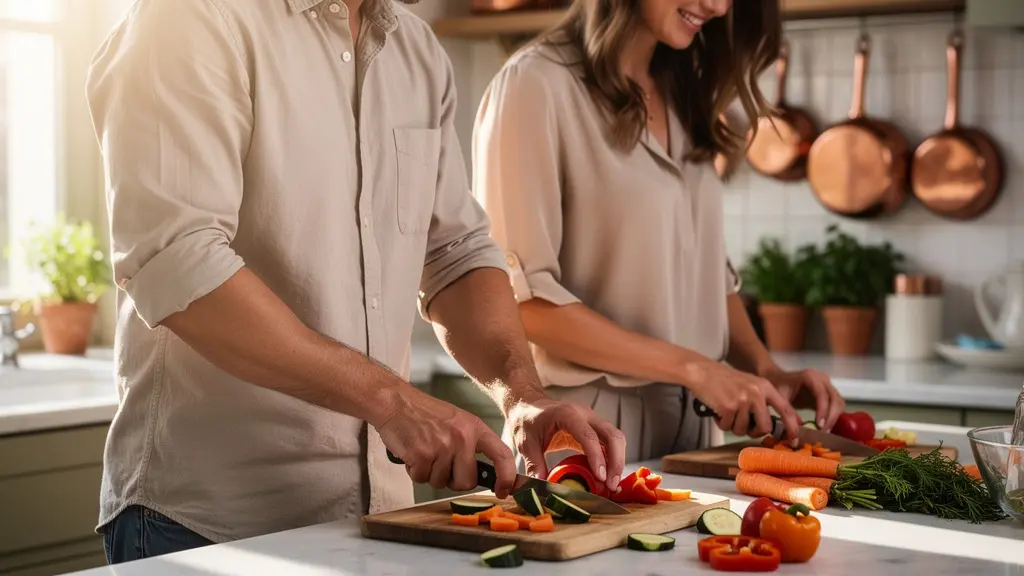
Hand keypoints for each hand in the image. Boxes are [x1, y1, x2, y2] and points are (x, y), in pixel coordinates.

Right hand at [377, 387, 516, 498]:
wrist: (396, 402)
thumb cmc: (424, 413)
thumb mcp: (457, 422)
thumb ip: (471, 445)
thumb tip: (483, 474)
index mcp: (474, 428)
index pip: (502, 455)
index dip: (507, 477)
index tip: (504, 490)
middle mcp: (462, 437)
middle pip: (467, 481)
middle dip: (452, 480)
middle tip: (440, 463)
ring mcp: (442, 446)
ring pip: (441, 483)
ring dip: (429, 474)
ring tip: (423, 451)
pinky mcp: (421, 455)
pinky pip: (421, 479)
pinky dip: (414, 471)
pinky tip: (412, 453)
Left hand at [506, 397, 625, 492]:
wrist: (528, 406)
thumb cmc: (527, 421)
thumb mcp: (526, 443)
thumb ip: (534, 464)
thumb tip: (541, 486)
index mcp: (567, 414)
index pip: (588, 435)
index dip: (597, 456)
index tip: (600, 477)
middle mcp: (584, 414)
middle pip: (612, 435)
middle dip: (616, 461)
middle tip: (611, 485)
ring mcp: (592, 420)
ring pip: (615, 439)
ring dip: (617, 462)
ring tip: (612, 485)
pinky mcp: (593, 429)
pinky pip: (609, 443)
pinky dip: (612, 459)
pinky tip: (607, 477)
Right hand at [682, 359, 800, 441]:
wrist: (702, 371)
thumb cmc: (725, 381)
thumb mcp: (751, 385)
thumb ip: (764, 401)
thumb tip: (778, 425)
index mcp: (765, 387)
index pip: (786, 410)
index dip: (792, 427)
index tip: (793, 439)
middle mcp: (757, 393)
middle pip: (765, 427)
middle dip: (754, 432)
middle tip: (745, 427)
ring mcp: (742, 400)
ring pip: (743, 430)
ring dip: (733, 426)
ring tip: (726, 413)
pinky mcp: (728, 406)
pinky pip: (727, 427)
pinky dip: (721, 423)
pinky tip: (717, 411)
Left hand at [762, 367, 844, 432]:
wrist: (778, 378)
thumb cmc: (777, 386)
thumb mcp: (779, 398)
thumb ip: (787, 413)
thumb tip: (796, 433)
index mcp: (810, 376)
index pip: (822, 394)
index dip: (823, 410)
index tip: (819, 425)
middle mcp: (822, 379)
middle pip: (834, 398)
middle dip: (831, 416)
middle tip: (823, 431)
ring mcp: (827, 385)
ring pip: (839, 402)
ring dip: (834, 417)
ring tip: (824, 431)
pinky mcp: (829, 393)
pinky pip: (837, 405)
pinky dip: (834, 416)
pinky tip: (826, 427)